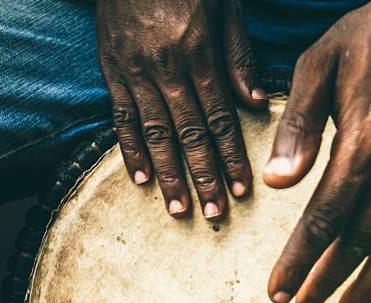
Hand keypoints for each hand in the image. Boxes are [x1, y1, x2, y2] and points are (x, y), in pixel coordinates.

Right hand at [96, 0, 266, 220]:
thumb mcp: (225, 5)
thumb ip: (239, 56)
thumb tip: (257, 103)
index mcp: (197, 54)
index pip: (219, 119)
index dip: (231, 157)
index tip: (242, 190)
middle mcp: (165, 69)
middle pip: (189, 134)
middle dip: (204, 177)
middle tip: (215, 213)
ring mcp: (134, 72)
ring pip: (155, 134)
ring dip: (168, 175)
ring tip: (178, 209)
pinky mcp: (112, 71)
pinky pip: (121, 118)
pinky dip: (130, 150)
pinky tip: (141, 180)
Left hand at [263, 0, 370, 302]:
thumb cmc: (370, 37)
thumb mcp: (319, 65)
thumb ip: (297, 128)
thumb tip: (275, 184)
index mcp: (365, 142)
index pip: (323, 220)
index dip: (298, 261)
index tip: (277, 290)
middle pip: (358, 241)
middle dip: (326, 280)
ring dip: (369, 284)